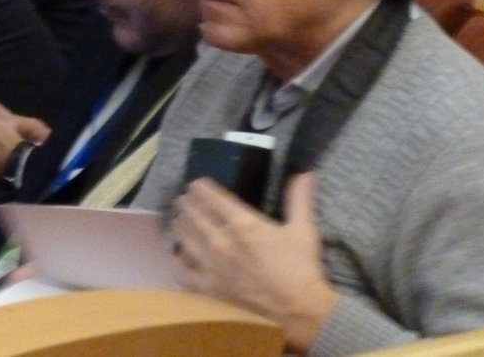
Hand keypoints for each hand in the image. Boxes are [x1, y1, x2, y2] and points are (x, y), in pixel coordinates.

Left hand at [171, 172, 338, 353]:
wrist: (300, 310)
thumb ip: (299, 199)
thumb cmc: (301, 268)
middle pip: (194, 215)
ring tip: (177, 219)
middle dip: (187, 204)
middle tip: (183, 199)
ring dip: (179, 225)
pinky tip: (177, 254)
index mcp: (242, 224)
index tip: (194, 184)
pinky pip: (183, 271)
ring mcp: (212, 266)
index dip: (200, 187)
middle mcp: (221, 241)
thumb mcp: (303, 230)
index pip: (212, 197)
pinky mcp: (209, 288)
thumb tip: (306, 173)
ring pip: (184, 238)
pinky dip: (177, 260)